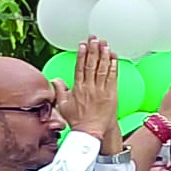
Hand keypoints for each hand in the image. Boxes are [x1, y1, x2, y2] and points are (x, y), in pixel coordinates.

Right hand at [55, 38, 121, 152]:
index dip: (82, 55)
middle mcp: (90, 87)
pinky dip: (113, 66)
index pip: (80, 67)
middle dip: (93, 50)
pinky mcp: (111, 94)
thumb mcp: (63, 105)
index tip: (83, 45)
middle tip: (95, 38)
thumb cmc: (77, 121)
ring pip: (103, 69)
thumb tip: (56, 79)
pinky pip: (112, 77)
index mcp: (78, 88)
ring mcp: (101, 90)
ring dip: (104, 55)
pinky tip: (114, 57)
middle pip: (92, 64)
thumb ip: (60, 91)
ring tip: (105, 44)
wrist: (91, 132)